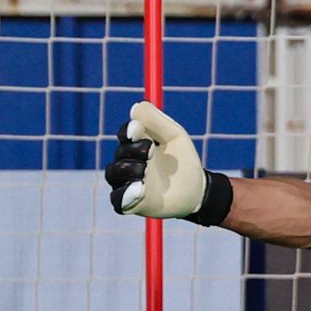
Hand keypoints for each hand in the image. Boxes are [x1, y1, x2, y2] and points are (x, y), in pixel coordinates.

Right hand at [105, 101, 209, 217]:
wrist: (197, 191)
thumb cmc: (183, 162)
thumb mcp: (175, 137)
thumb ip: (157, 121)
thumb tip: (136, 107)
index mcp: (137, 144)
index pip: (125, 134)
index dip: (128, 130)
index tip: (138, 128)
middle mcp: (128, 162)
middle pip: (119, 153)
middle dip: (133, 150)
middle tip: (152, 152)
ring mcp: (127, 183)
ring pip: (113, 174)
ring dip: (128, 169)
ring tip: (145, 170)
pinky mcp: (131, 204)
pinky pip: (118, 200)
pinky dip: (126, 194)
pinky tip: (140, 188)